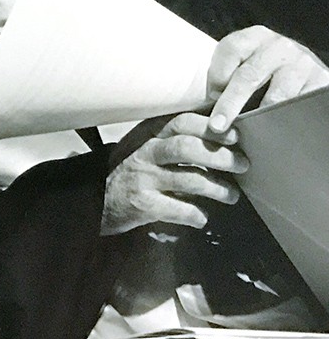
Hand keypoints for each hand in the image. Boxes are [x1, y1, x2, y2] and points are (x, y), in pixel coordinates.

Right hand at [101, 113, 247, 235]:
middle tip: (242, 164)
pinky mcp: (143, 204)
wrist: (97, 199)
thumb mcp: (145, 144)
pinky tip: (202, 217)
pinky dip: (197, 215)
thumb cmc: (131, 170)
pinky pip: (180, 209)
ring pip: (189, 180)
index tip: (235, 136)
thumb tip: (220, 130)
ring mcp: (143, 178)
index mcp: (147, 134)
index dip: (210, 128)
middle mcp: (144, 153)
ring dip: (218, 188)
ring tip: (232, 195)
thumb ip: (172, 136)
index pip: (181, 122)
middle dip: (220, 156)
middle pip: (187, 147)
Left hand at [207, 26, 328, 132]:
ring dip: (259, 116)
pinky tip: (275, 128)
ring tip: (247, 131)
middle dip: (229, 104)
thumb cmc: (263, 74)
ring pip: (277, 95)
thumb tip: (204, 105)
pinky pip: (300, 104)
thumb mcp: (243, 65)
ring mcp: (303, 63)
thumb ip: (225, 78)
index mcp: (255, 36)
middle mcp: (280, 46)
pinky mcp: (322, 80)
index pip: (231, 49)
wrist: (304, 74)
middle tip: (217, 126)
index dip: (217, 75)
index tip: (209, 98)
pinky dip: (285, 119)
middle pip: (249, 75)